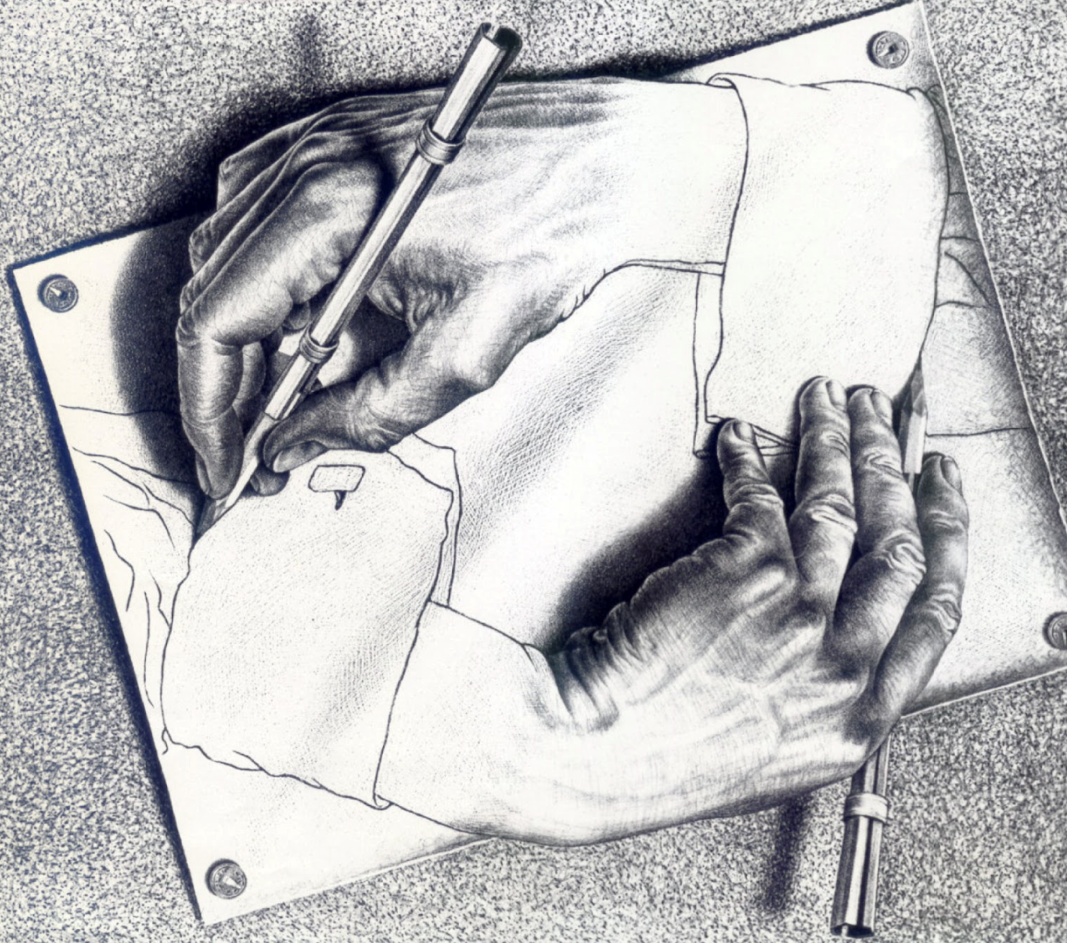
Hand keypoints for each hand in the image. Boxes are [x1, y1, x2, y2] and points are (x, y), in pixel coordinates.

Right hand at [178, 78, 743, 497]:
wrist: (612, 163)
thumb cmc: (556, 235)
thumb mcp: (468, 354)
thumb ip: (371, 413)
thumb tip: (300, 442)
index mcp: (328, 212)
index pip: (216, 321)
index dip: (208, 407)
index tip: (226, 464)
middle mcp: (304, 166)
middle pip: (210, 289)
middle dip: (225, 381)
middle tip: (258, 442)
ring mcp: (314, 144)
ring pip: (227, 257)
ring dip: (246, 333)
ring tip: (294, 389)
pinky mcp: (334, 143)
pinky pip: (260, 218)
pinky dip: (269, 281)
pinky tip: (311, 319)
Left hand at [405, 379, 968, 842]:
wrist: (597, 756)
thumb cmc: (667, 755)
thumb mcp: (776, 753)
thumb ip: (822, 695)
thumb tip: (838, 626)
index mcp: (860, 719)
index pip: (936, 613)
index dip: (948, 536)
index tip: (942, 487)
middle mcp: (845, 666)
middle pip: (899, 545)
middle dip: (895, 467)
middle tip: (884, 416)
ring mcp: (802, 616)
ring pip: (840, 507)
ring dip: (837, 439)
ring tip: (826, 397)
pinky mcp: (746, 573)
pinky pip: (761, 494)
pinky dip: (748, 457)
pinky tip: (738, 435)